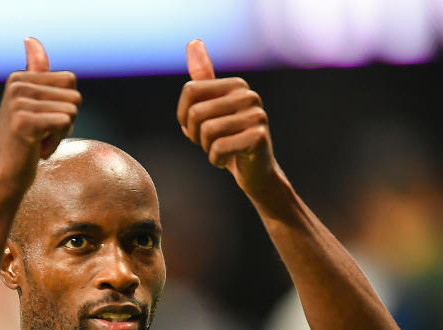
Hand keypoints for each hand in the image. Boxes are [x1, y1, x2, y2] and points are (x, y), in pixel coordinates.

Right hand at [0, 38, 81, 198]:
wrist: (5, 178)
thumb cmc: (22, 143)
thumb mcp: (30, 104)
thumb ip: (35, 72)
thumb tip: (31, 39)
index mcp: (18, 77)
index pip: (70, 80)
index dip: (63, 105)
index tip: (41, 121)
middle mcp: (16, 85)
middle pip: (74, 94)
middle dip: (66, 119)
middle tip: (40, 134)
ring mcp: (18, 103)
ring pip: (72, 110)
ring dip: (61, 133)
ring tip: (36, 141)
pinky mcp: (24, 122)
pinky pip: (65, 123)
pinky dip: (56, 142)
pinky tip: (36, 150)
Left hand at [177, 40, 279, 199]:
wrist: (255, 172)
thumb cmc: (229, 140)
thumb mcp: (211, 108)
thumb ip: (203, 79)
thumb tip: (193, 42)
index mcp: (236, 85)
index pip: (190, 91)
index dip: (184, 115)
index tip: (195, 128)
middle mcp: (249, 95)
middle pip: (196, 113)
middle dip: (196, 135)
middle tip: (211, 143)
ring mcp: (257, 115)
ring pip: (206, 132)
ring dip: (206, 148)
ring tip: (221, 150)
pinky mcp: (258, 137)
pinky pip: (218, 148)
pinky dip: (215, 160)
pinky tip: (228, 160)